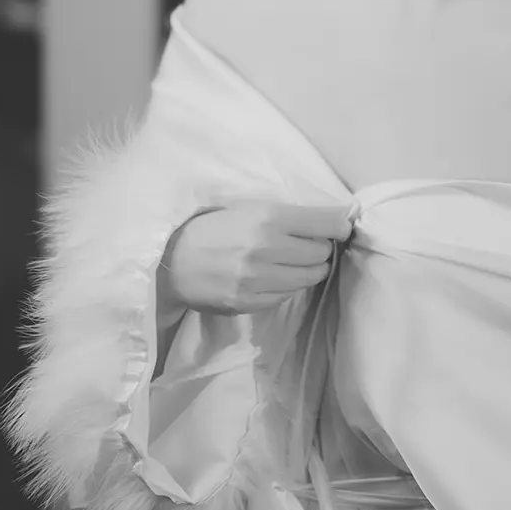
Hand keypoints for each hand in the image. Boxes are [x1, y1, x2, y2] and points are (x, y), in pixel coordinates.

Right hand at [160, 201, 354, 316]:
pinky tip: (272, 276)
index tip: (340, 227)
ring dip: (307, 269)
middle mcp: (267, 249)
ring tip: (290, 261)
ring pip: (310, 277)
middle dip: (320, 248)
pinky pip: (288, 295)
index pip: (325, 223)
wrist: (170, 260)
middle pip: (322, 252)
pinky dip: (287, 286)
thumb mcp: (247, 207)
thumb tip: (335, 220)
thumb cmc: (211, 227)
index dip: (339, 225)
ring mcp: (259, 280)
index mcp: (267, 218)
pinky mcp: (251, 302)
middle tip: (306, 244)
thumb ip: (288, 214)